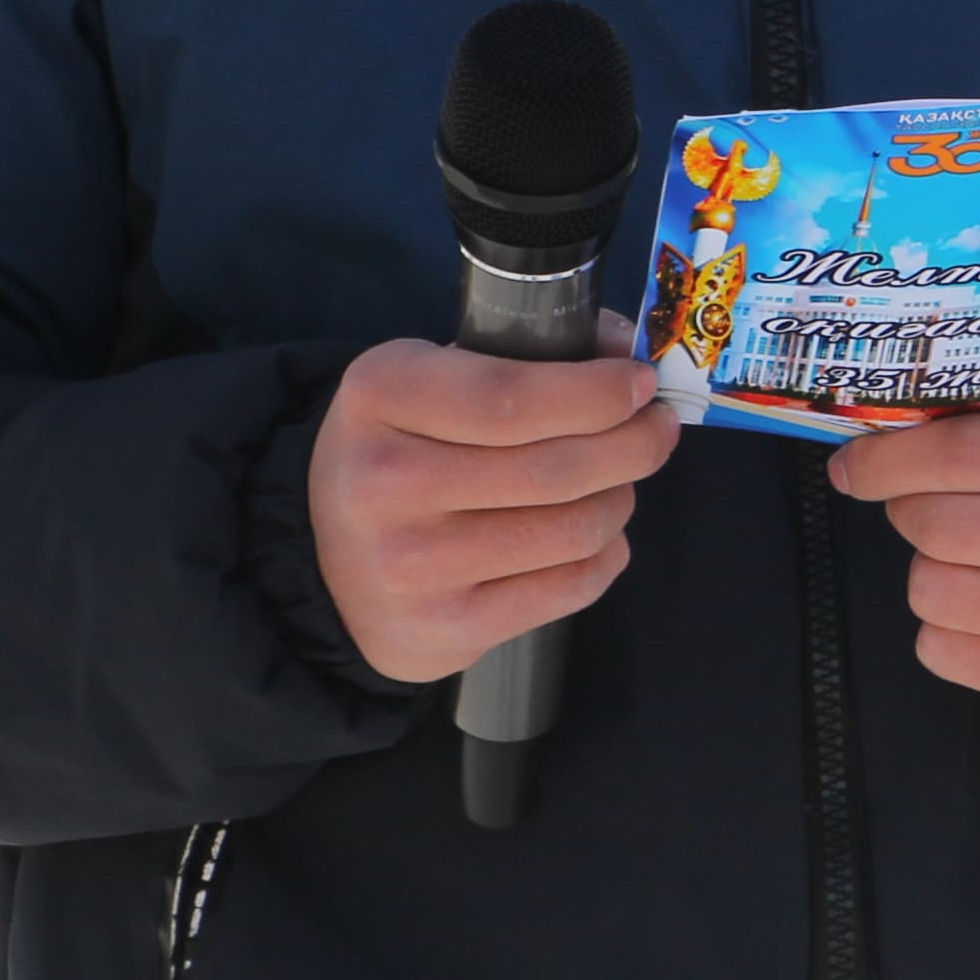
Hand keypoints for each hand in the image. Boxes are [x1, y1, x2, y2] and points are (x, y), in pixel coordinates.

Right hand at [307, 337, 676, 686]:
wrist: (322, 562)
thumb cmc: (402, 450)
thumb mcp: (431, 378)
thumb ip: (523, 356)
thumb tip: (623, 351)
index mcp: (381, 397)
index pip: (513, 398)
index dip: (596, 393)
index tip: (639, 383)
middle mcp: (385, 484)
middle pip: (558, 468)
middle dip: (635, 443)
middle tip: (657, 428)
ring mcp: (413, 566)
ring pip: (576, 528)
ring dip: (620, 498)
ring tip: (617, 481)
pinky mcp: (446, 628)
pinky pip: (571, 586)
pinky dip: (605, 554)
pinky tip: (592, 535)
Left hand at [827, 399, 979, 708]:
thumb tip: (863, 456)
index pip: (961, 453)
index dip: (887, 460)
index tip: (853, 465)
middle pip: (934, 527)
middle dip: (913, 512)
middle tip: (937, 508)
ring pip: (930, 592)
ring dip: (932, 571)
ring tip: (979, 560)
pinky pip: (939, 651)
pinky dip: (946, 627)